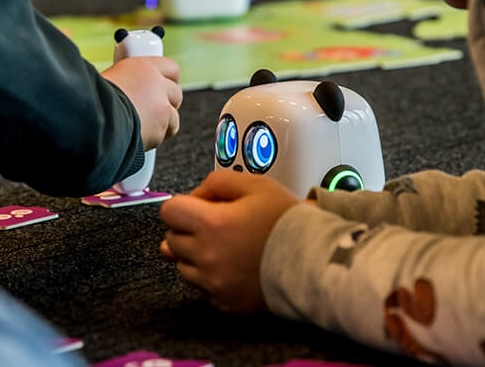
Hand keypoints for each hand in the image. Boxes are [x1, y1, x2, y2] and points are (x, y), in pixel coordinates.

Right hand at [101, 56, 182, 150]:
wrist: (93, 121)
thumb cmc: (92, 102)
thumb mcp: (108, 82)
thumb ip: (125, 83)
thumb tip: (123, 90)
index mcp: (142, 67)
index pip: (170, 68)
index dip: (167, 80)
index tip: (163, 87)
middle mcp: (156, 83)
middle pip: (176, 93)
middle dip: (167, 103)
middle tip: (152, 111)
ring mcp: (162, 105)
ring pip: (174, 116)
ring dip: (162, 123)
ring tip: (142, 127)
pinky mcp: (162, 126)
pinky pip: (167, 133)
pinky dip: (156, 137)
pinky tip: (139, 136)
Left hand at [158, 169, 300, 312]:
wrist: (316, 262)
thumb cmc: (288, 222)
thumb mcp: (256, 185)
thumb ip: (218, 182)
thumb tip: (196, 195)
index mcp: (211, 224)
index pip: (168, 211)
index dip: (183, 205)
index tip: (199, 207)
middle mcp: (206, 256)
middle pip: (172, 239)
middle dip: (189, 229)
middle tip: (216, 225)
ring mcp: (214, 283)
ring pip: (183, 266)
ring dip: (196, 254)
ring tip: (226, 246)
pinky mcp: (224, 302)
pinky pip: (202, 287)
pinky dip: (211, 276)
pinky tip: (235, 266)